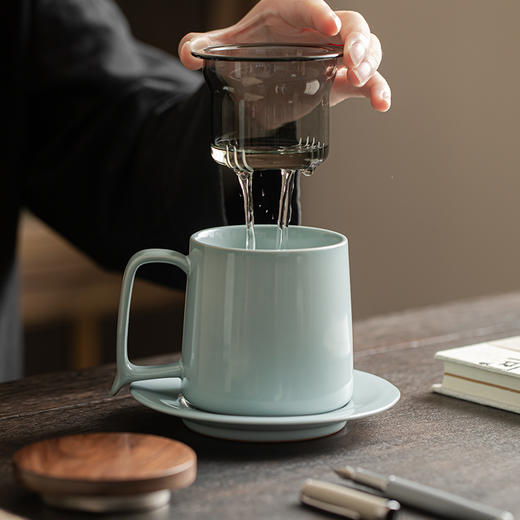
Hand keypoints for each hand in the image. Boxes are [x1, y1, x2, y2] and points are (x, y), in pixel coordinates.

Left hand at [178, 0, 390, 111]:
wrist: (259, 75)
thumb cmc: (249, 51)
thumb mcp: (228, 48)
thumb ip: (206, 47)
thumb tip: (189, 54)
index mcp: (289, 13)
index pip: (308, 5)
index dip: (321, 13)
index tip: (329, 26)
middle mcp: (318, 30)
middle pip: (350, 24)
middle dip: (356, 39)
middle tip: (350, 59)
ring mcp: (333, 54)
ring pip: (366, 48)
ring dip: (370, 63)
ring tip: (363, 80)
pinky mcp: (341, 79)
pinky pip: (367, 80)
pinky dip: (378, 89)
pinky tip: (381, 103)